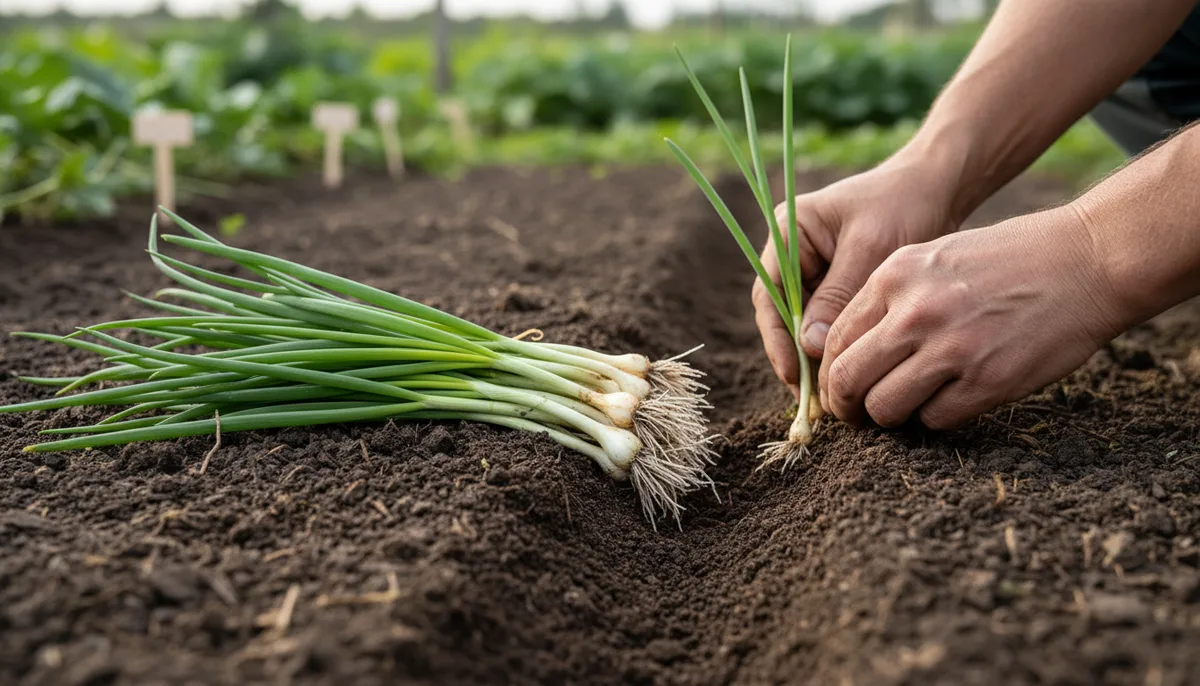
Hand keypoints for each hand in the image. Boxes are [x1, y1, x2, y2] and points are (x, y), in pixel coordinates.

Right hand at [753, 157, 961, 399]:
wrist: (938, 185)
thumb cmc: (905, 204)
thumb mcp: (871, 249)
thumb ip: (839, 295)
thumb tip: (810, 346)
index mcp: (788, 231)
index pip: (770, 295)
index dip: (779, 340)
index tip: (796, 376)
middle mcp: (793, 251)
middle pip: (784, 315)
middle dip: (798, 356)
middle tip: (817, 397)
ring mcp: (814, 268)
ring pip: (806, 323)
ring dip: (818, 356)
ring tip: (835, 394)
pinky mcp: (837, 281)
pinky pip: (829, 321)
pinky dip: (839, 346)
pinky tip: (854, 372)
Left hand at [819, 206, 1123, 429]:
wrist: (1085, 260)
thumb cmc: (1007, 259)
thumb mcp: (932, 258)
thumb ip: (887, 300)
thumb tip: (844, 350)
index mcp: (892, 277)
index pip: (834, 340)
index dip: (829, 372)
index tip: (840, 388)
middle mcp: (913, 313)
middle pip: (846, 380)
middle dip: (844, 407)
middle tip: (856, 416)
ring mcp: (950, 349)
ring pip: (884, 408)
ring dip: (888, 418)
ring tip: (905, 410)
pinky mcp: (986, 381)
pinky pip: (934, 420)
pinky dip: (935, 418)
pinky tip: (952, 400)